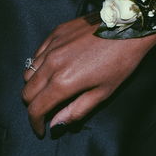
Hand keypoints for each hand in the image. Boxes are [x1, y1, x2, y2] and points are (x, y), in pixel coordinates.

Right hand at [22, 14, 155, 136]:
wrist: (128, 26)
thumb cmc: (121, 61)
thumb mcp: (103, 92)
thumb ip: (76, 110)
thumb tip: (55, 125)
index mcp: (63, 82)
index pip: (36, 108)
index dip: (35, 123)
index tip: (41, 129)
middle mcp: (52, 63)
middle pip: (27, 91)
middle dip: (33, 106)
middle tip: (46, 110)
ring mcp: (52, 45)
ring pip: (29, 72)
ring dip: (35, 86)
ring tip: (50, 89)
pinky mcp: (56, 32)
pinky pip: (37, 53)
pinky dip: (39, 65)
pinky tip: (53, 68)